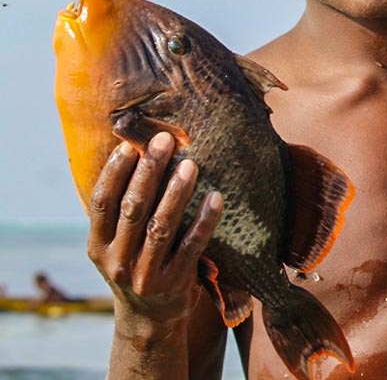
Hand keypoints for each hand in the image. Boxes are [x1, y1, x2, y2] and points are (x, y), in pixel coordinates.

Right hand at [86, 132, 222, 329]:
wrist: (149, 319)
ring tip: (191, 164)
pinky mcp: (175, 282)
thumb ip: (122, 210)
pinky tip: (216, 197)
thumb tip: (138, 152)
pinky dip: (204, 220)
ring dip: (176, 192)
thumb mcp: (116, 243)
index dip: (115, 172)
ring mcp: (146, 273)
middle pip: (133, 208)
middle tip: (165, 140)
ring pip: (161, 226)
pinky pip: (192, 245)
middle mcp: (117, 260)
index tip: (130, 144)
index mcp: (98, 245)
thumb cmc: (135, 264)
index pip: (101, 202)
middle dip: (149, 171)